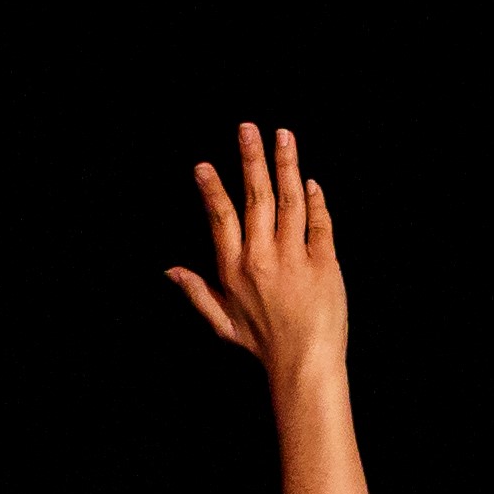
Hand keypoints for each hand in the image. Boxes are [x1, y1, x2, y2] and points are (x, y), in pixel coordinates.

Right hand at [169, 123, 346, 393]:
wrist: (305, 365)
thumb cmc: (263, 345)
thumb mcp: (222, 323)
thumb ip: (196, 292)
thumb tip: (169, 271)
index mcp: (234, 270)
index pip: (221, 218)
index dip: (212, 189)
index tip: (204, 165)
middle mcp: (262, 258)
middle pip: (256, 197)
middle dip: (251, 159)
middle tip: (248, 128)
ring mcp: (295, 259)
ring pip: (289, 200)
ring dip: (286, 164)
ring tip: (283, 135)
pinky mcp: (324, 263)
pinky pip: (319, 222)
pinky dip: (315, 199)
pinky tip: (310, 181)